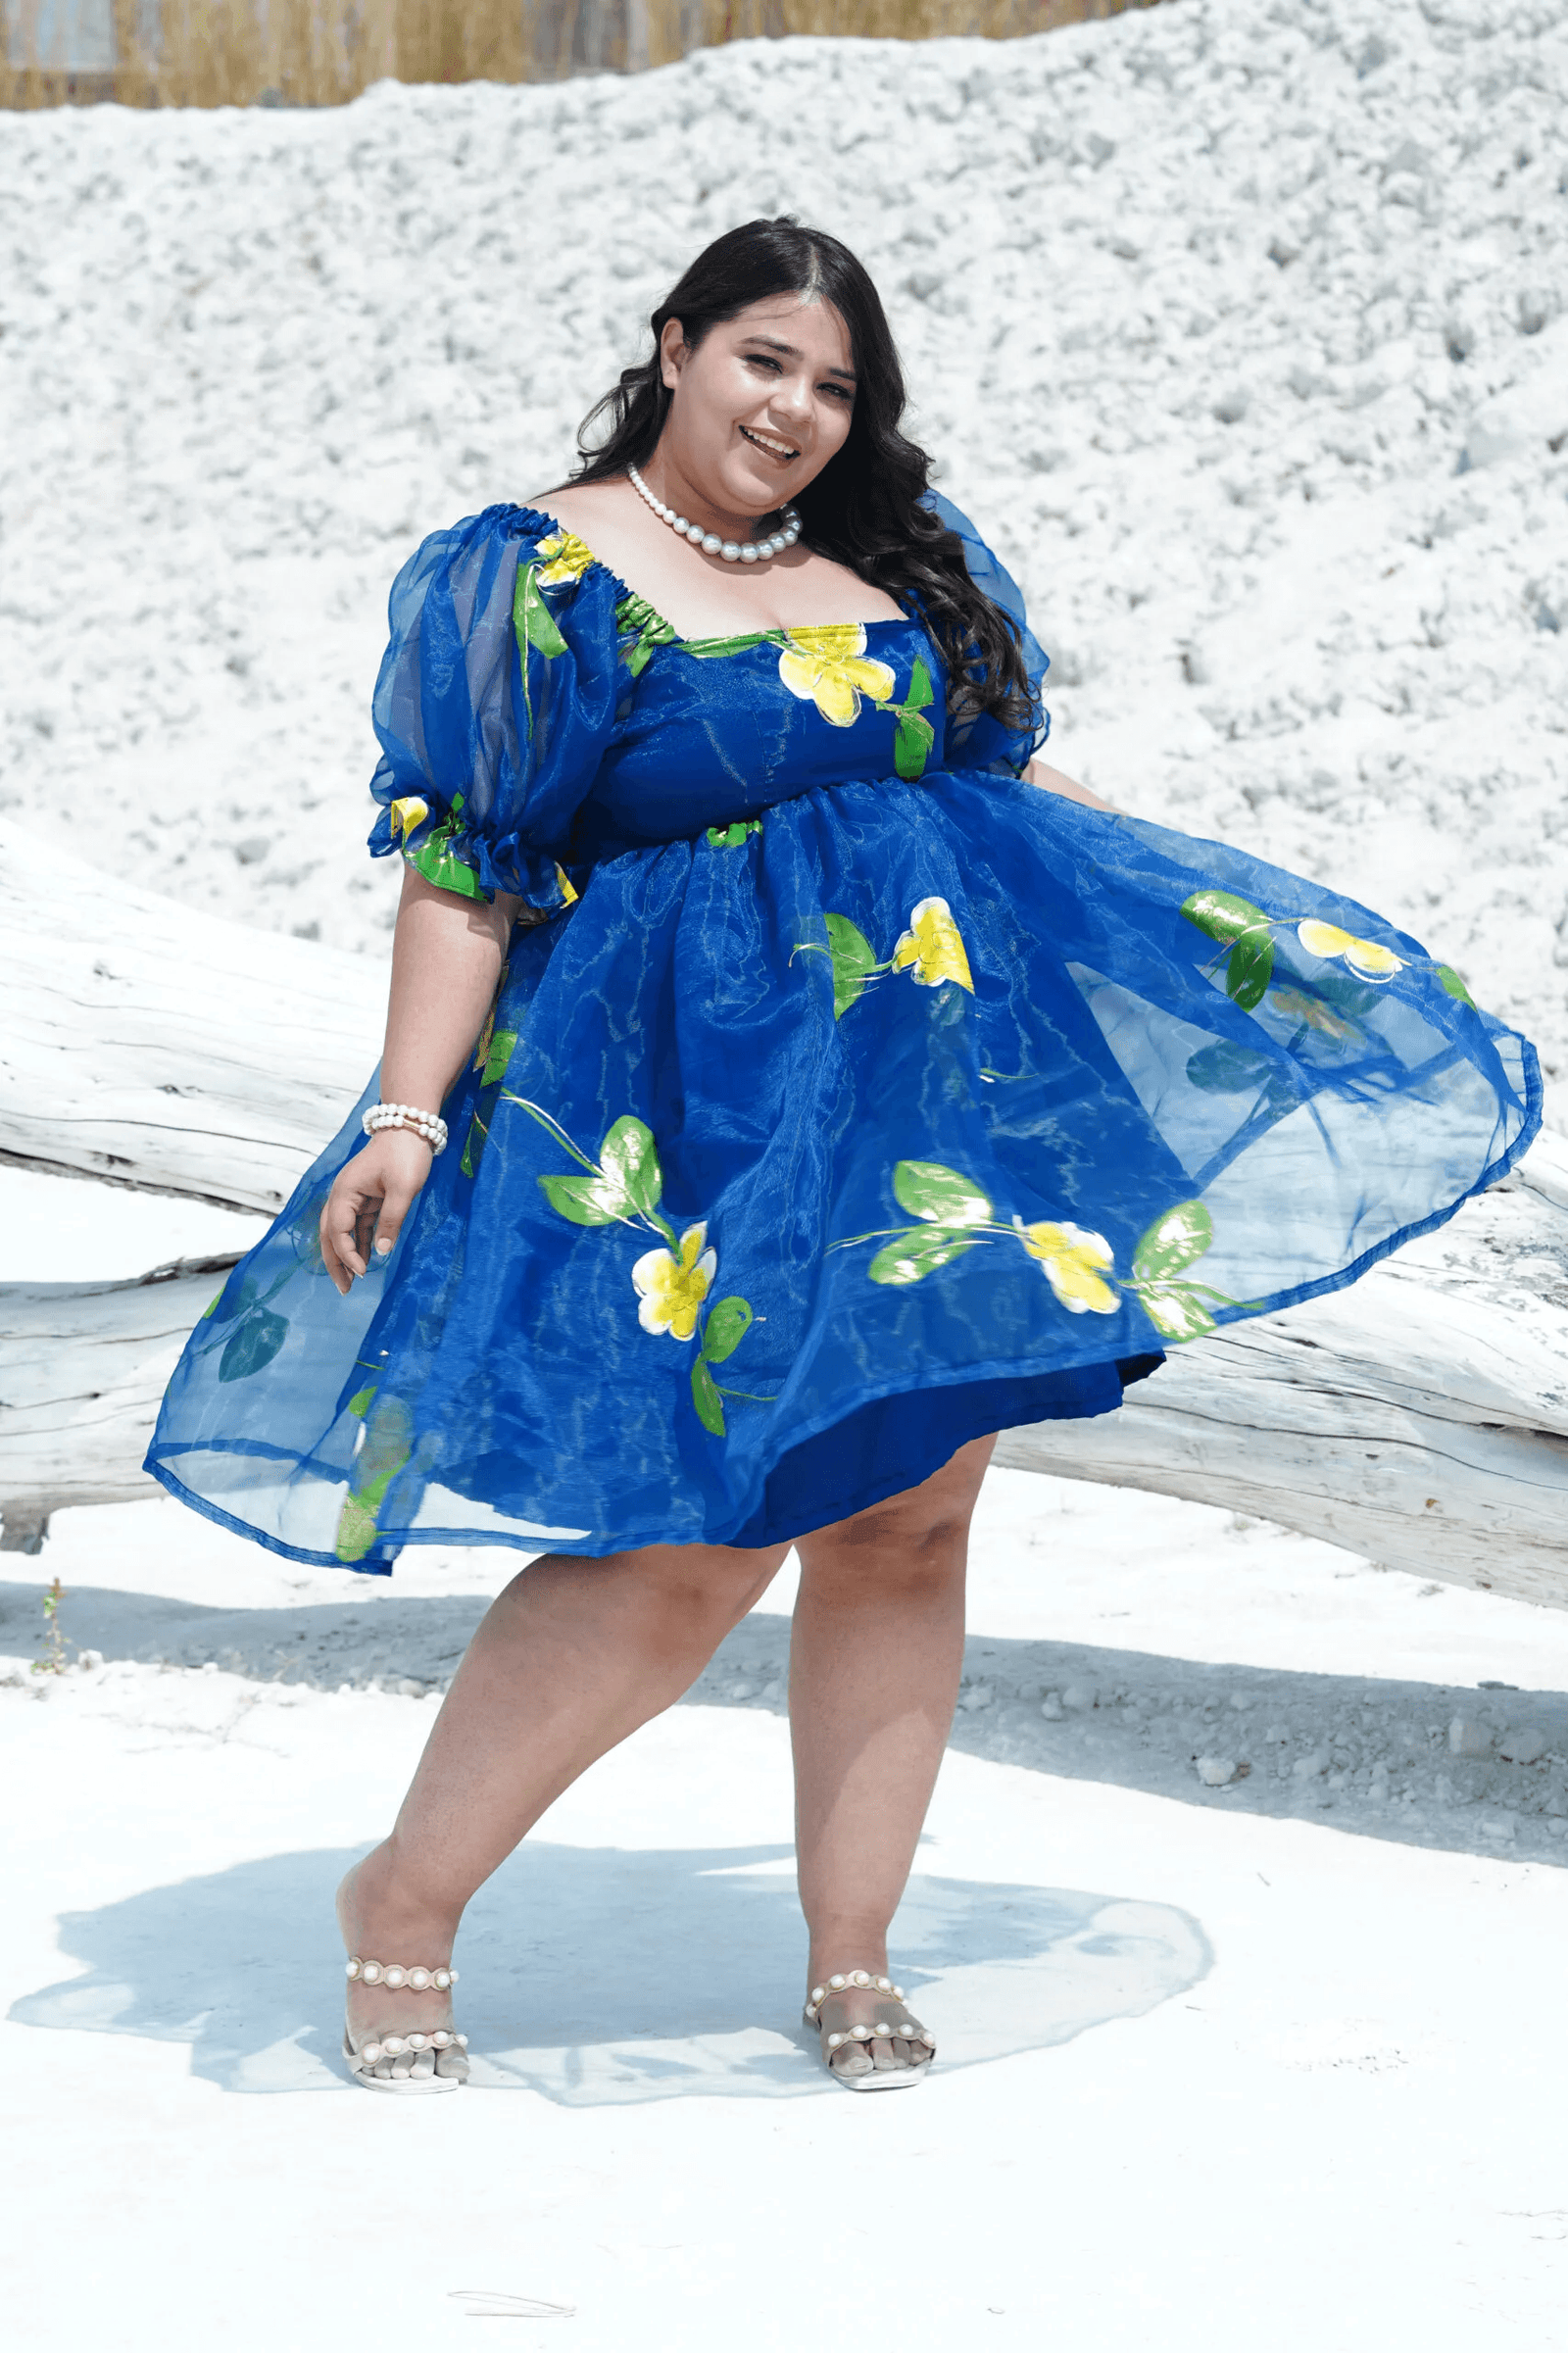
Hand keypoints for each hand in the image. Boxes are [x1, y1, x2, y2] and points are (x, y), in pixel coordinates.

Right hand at [321, 1128, 434, 1294]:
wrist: (410, 1127)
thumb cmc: (406, 1154)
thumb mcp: (403, 1189)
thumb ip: (391, 1220)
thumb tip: (381, 1252)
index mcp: (344, 1192)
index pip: (338, 1231)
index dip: (347, 1254)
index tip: (363, 1273)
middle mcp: (342, 1195)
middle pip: (331, 1235)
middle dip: (336, 1263)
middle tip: (344, 1290)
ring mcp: (352, 1197)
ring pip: (342, 1232)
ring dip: (346, 1256)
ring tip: (352, 1283)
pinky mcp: (365, 1198)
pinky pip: (357, 1226)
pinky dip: (358, 1244)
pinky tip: (365, 1260)